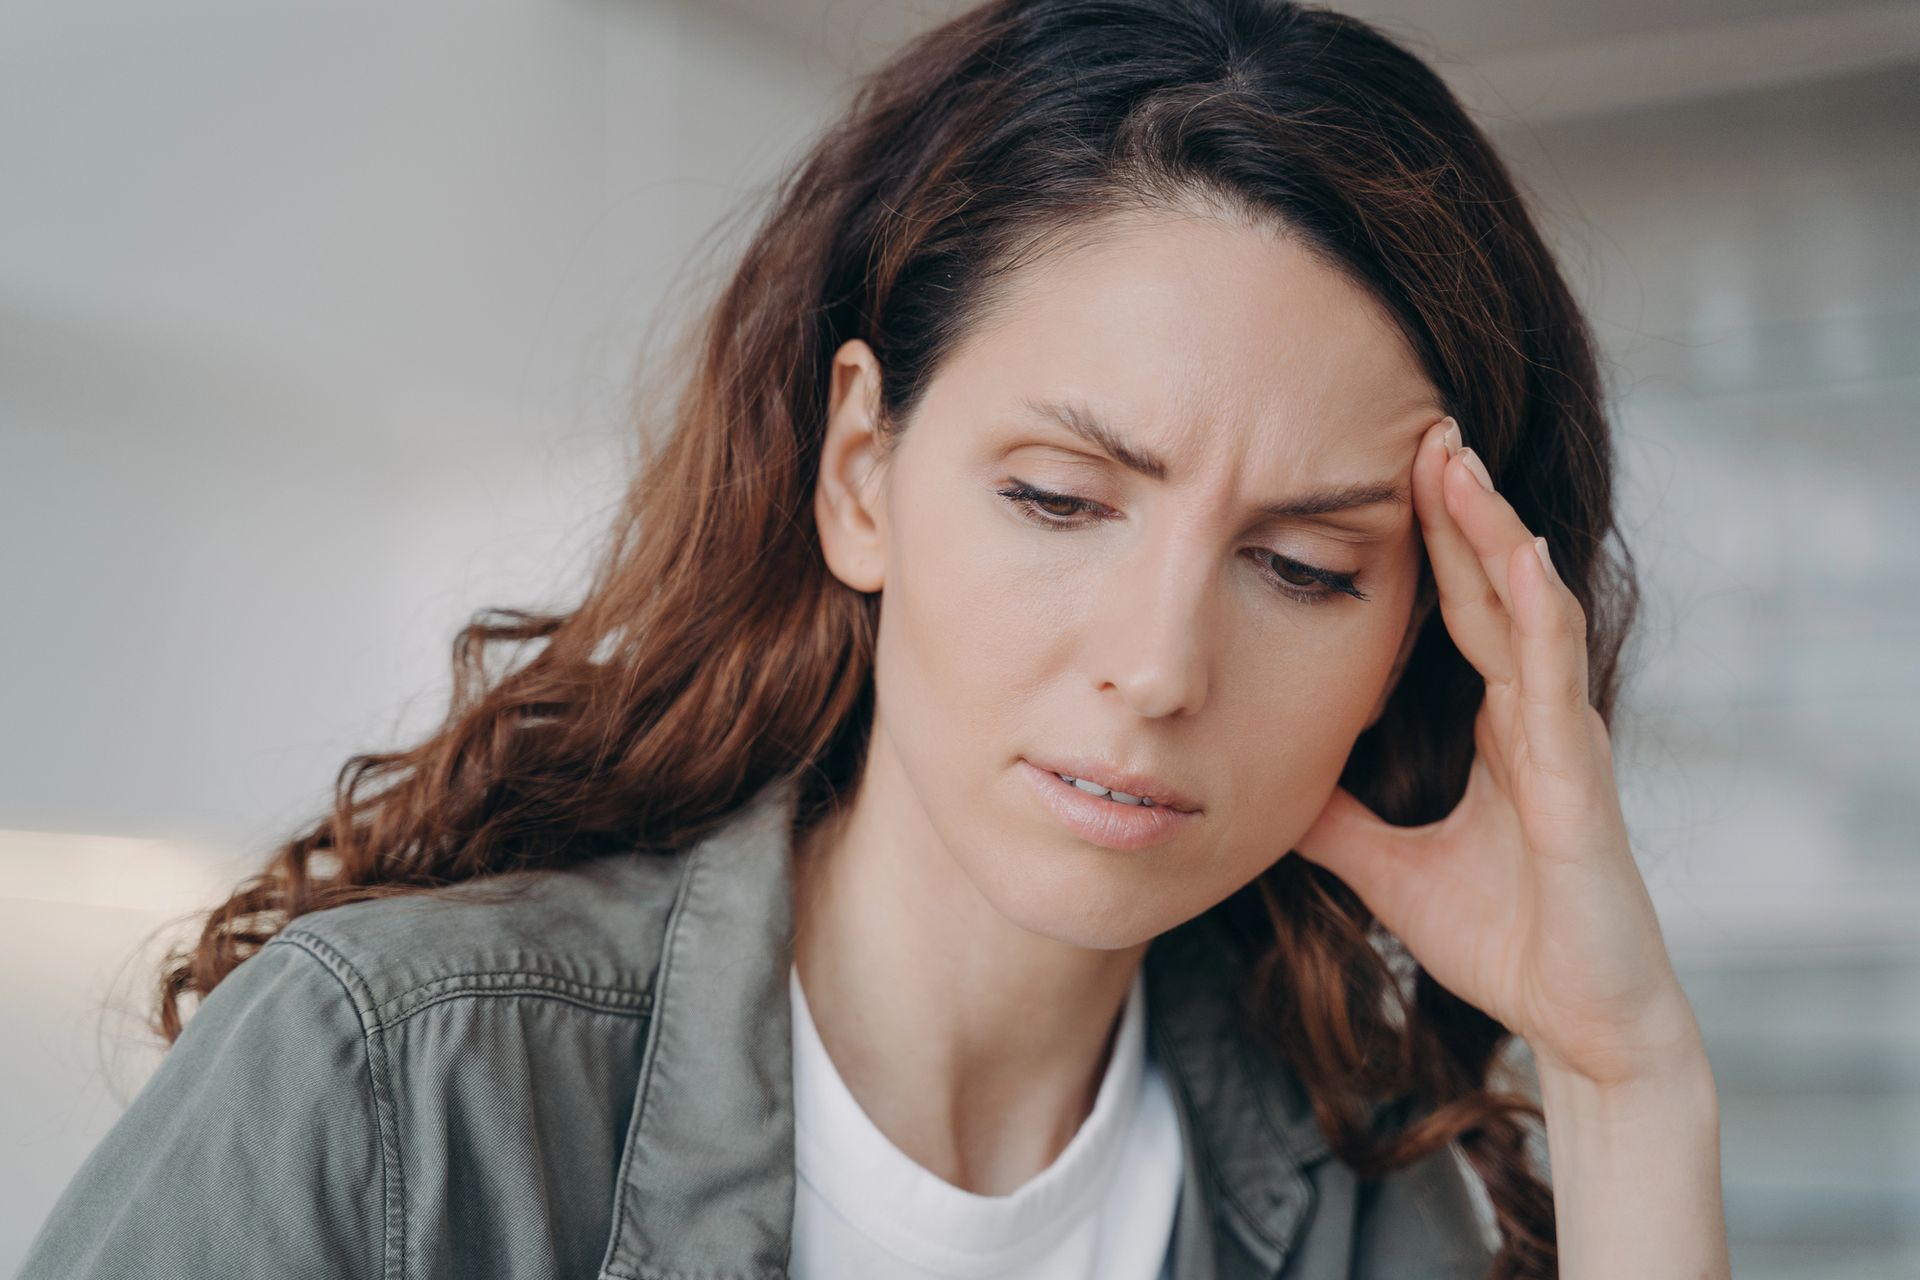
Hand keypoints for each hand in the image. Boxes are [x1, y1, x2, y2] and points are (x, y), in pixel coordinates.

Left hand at [1291, 416, 1701, 1087]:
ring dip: (1494, 533)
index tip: (1393, 468)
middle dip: (1461, 507)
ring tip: (1459, 459)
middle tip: (1426, 421)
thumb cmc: (1501, 940)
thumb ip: (1336, 816)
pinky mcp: (1579, 784)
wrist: (1575, 1022)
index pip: (1461, 611)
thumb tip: (1266, 779)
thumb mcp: (1385, 864)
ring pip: (1528, 612)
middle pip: (1493, 588)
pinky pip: (1556, 682)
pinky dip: (1538, 615)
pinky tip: (1520, 558)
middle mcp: (1536, 719)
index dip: (1435, 542)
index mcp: (1498, 729)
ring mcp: (1563, 743)